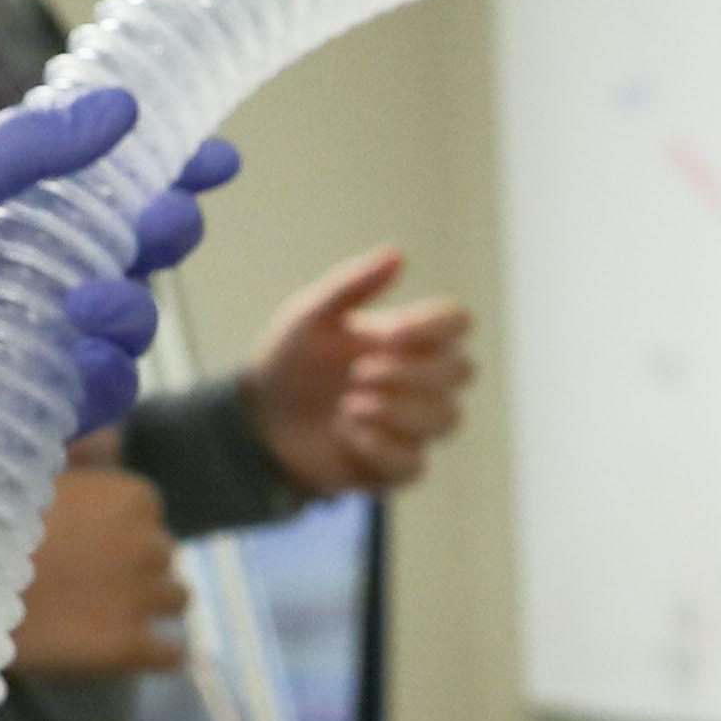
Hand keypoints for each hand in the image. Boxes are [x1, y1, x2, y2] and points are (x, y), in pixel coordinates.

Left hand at [0, 89, 237, 565]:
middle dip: (163, 228)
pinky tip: (81, 356)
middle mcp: (18, 279)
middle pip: (129, 250)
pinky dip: (104, 374)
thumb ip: (22, 150)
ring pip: (125, 324)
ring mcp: (23, 348)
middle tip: (164, 217)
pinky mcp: (20, 416)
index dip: (163, 168)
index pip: (98, 184)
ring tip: (90, 301)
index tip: (214, 155)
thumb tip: (121, 105)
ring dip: (132, 305)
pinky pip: (97, 395)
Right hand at [10, 459, 186, 680]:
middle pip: (161, 555)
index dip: (116, 530)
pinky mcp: (130, 648)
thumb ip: (82, 455)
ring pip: (176, 599)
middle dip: (133, 566)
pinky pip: (172, 654)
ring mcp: (143, 597)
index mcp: (133, 496)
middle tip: (89, 582)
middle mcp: (150, 542)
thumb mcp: (35, 470)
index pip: (147, 514)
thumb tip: (112, 442)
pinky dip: (158, 653)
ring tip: (108, 616)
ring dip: (149, 604)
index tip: (85, 542)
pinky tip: (135, 652)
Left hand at [246, 244, 475, 496]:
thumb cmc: (292, 360)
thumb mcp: (311, 315)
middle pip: (461, 372)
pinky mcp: (394, 466)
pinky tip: (344, 431)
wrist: (259, 417)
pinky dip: (380, 446)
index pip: (457, 324)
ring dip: (399, 410)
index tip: (390, 334)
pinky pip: (414, 464)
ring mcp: (412, 425)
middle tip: (360, 373)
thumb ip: (353, 285)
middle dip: (415, 373)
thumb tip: (398, 254)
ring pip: (446, 420)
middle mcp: (420, 380)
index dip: (436, 328)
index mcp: (408, 337)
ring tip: (349, 403)